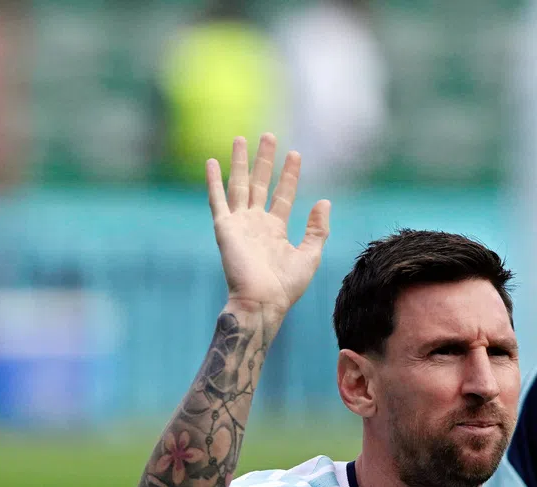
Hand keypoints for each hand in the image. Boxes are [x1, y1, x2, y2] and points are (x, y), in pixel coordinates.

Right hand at [206, 134, 330, 315]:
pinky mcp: (224, 228)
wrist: (263, 301)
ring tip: (241, 138)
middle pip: (261, 184)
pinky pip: (217, 200)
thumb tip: (324, 202)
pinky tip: (212, 162)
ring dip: (240, 162)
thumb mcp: (310, 256)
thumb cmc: (286, 286)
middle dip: (265, 160)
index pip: (284, 195)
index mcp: (276, 230)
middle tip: (269, 136)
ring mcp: (240, 224)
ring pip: (240, 185)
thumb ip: (317, 230)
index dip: (290, 175)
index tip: (295, 154)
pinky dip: (213, 181)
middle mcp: (256, 224)